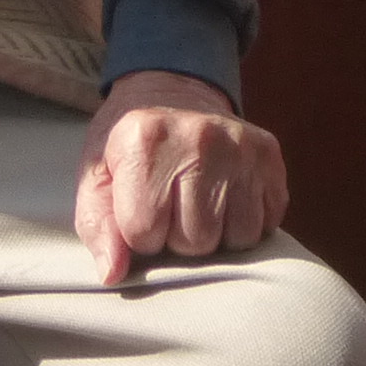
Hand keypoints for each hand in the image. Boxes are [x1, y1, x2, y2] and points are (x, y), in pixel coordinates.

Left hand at [73, 70, 288, 285]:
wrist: (170, 91)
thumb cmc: (129, 145)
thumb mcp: (97, 175)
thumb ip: (96, 225)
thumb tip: (113, 274)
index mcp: (144, 139)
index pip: (144, 233)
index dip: (139, 233)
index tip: (140, 209)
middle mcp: (199, 137)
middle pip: (196, 242)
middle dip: (179, 237)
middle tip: (172, 206)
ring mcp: (240, 145)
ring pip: (237, 239)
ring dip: (216, 235)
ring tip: (198, 203)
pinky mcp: (269, 154)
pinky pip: (266, 224)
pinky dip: (244, 223)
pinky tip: (225, 198)